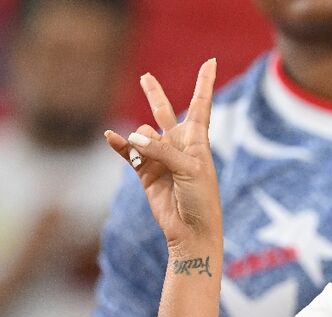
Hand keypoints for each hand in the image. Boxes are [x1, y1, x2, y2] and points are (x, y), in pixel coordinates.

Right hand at [105, 59, 220, 252]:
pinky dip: (120, 145)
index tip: (211, 61)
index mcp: (198, 140)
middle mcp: (179, 145)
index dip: (204, 83)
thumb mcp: (189, 169)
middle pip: (165, 112)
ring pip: (142, 133)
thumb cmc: (201, 198)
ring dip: (141, 139)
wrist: (192, 230)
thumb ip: (162, 150)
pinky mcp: (145, 172)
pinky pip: (128, 152)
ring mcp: (160, 157)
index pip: (201, 105)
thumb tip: (133, 137)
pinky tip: (111, 137)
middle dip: (155, 95)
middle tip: (146, 77)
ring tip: (146, 153)